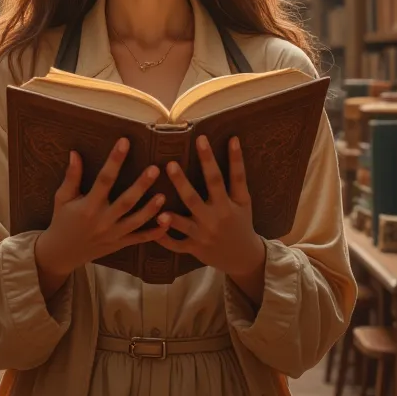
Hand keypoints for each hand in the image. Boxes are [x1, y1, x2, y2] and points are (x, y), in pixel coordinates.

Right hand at [34, 138, 167, 296]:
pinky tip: (167, 221)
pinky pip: (139, 239)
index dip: (114, 160)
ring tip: (163, 195)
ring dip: (151, 209)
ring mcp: (113, 234)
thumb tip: (75, 153)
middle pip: (125, 202)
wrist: (62, 253)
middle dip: (141, 186)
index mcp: (88, 206)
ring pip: (136, 221)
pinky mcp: (120, 243)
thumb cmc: (62, 221)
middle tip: (155, 169)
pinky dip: (154, 233)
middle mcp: (102, 221)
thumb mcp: (62, 198)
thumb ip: (71, 177)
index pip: (103, 180)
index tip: (124, 142)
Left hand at [154, 135, 264, 281]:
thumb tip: (233, 139)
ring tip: (157, 199)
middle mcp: (216, 218)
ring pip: (183, 223)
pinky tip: (152, 225)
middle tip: (170, 164)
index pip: (229, 177)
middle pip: (197, 198)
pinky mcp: (194, 248)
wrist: (243, 257)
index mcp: (230, 204)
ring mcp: (203, 235)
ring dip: (170, 214)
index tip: (206, 138)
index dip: (224, 158)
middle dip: (182, 182)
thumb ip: (237, 175)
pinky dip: (163, 238)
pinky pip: (176, 245)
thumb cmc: (241, 221)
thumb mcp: (244, 200)